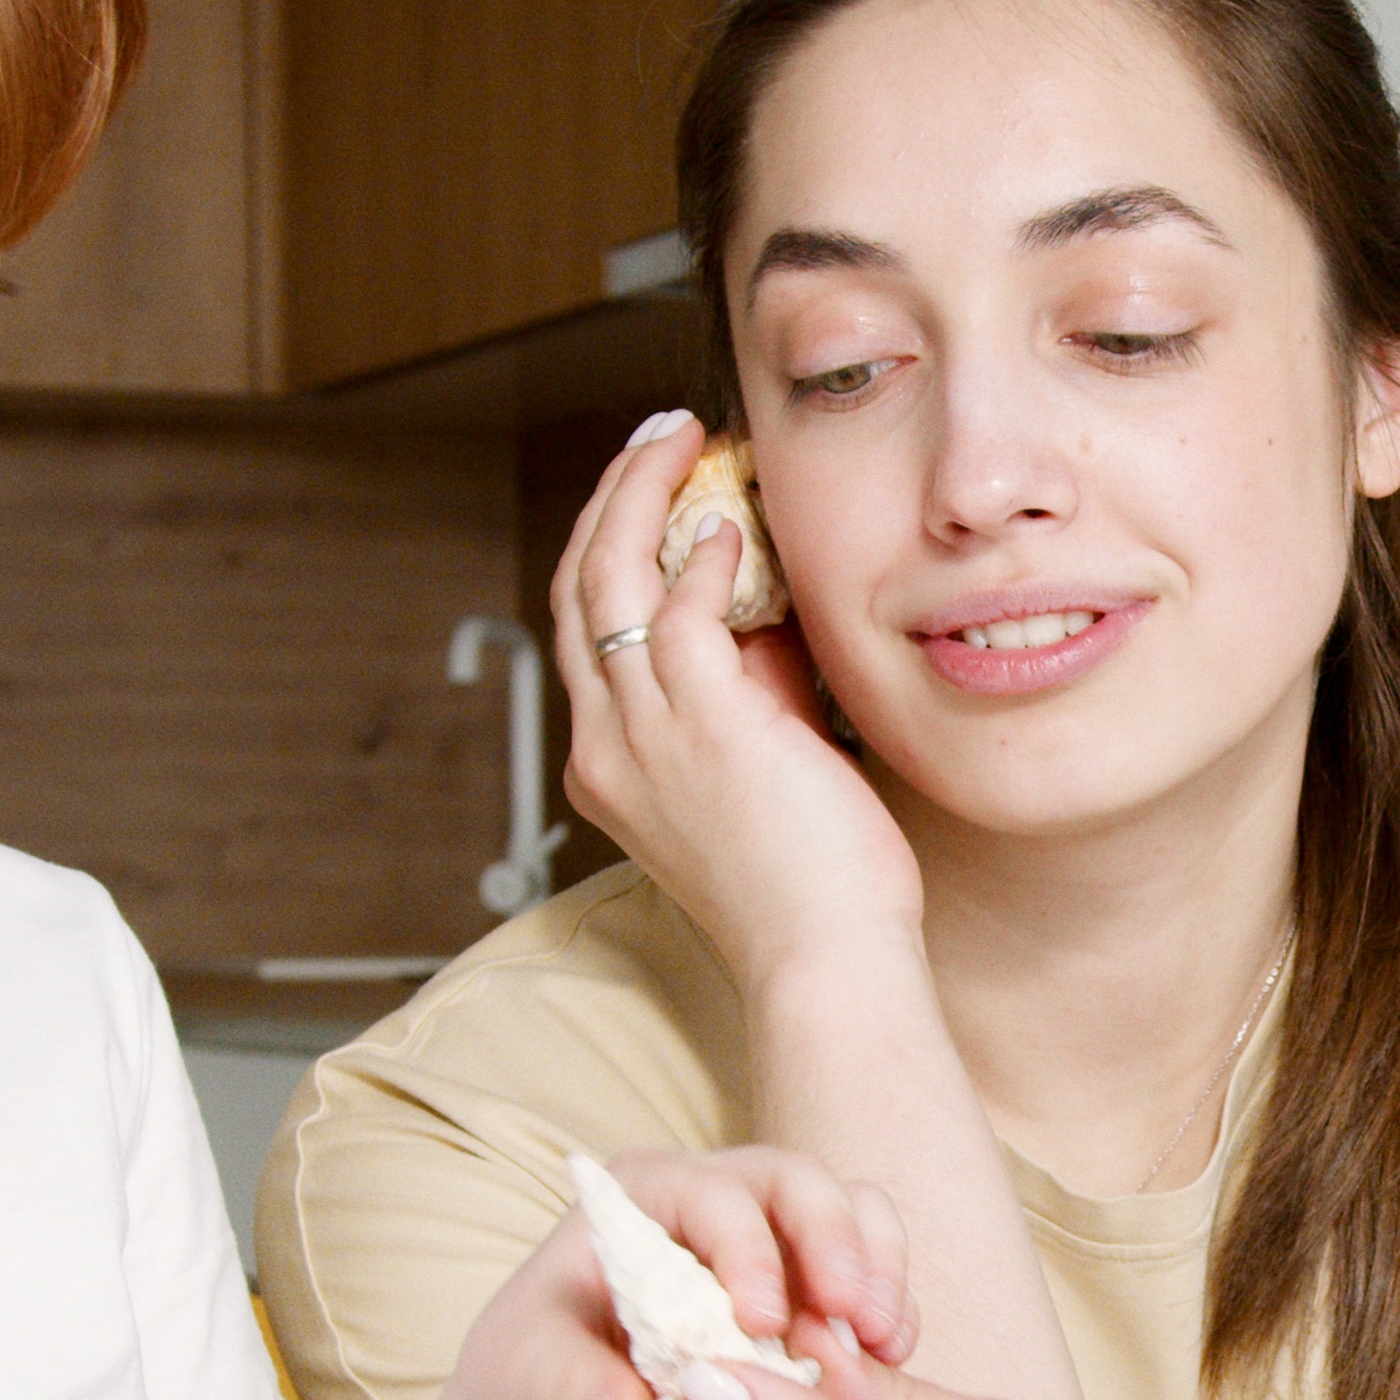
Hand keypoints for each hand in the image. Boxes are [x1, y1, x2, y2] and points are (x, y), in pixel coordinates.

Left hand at [406, 1144, 913, 1399]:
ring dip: (879, 1278)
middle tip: (855, 1323)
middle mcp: (715, 1204)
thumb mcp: (532, 1390)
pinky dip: (888, 1317)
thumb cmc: (534, 1392)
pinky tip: (888, 1369)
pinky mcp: (812, 1295)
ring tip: (882, 1349)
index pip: (711, 1194)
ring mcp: (774, 1244)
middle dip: (838, 1246)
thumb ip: (580, 1395)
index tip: (762, 1326)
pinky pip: (870, 1281)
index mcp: (641, 1200)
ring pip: (853, 1217)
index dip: (748, 1250)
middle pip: (799, 1185)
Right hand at [553, 411, 926, 989]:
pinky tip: (731, 529)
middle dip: (609, 498)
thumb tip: (767, 614)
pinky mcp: (702, 726)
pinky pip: (675, 612)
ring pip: (607, 581)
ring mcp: (645, 736)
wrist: (824, 962)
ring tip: (680, 440)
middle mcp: (608, 746)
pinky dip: (697, 559)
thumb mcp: (764, 774)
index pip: (585, 631)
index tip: (654, 492)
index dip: (611, 548)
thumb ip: (754, 693)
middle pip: (575, 588)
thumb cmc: (814, 890)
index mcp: (611, 766)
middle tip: (654, 437)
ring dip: (641, 496)